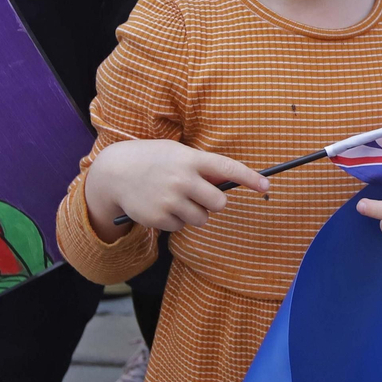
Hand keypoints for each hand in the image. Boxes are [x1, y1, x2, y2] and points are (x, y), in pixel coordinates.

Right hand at [84, 139, 268, 233]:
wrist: (115, 172)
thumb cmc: (154, 160)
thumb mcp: (178, 154)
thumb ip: (202, 168)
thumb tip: (229, 184)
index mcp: (190, 159)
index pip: (227, 168)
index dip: (250, 177)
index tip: (266, 185)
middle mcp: (182, 179)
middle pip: (219, 203)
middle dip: (214, 203)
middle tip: (200, 195)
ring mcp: (170, 200)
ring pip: (201, 218)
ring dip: (193, 212)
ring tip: (174, 198)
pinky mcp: (158, 218)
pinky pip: (181, 227)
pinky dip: (174, 220)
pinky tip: (160, 206)